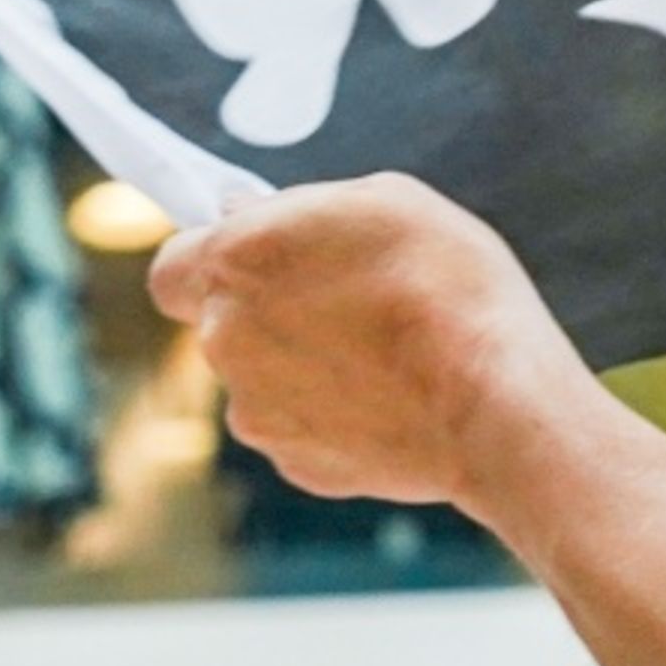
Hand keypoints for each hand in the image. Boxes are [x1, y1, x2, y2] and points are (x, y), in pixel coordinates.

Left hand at [149, 173, 583, 513]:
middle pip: (223, 321)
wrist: (492, 401)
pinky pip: (300, 425)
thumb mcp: (384, 201)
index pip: (172, 266)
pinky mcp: (295, 464)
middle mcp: (226, 340)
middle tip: (343, 296)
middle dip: (269, 309)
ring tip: (382, 351)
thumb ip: (299, 208)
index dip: (209, 259)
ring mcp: (256, 410)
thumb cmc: (446, 287)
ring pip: (263, 377)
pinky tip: (392, 396)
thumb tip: (249, 214)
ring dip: (302, 362)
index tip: (247, 255)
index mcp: (236, 263)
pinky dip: (333, 411)